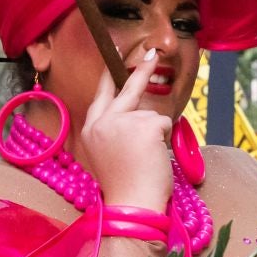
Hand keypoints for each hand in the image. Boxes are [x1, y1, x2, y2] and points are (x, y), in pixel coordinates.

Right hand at [74, 50, 174, 211]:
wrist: (131, 205)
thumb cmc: (124, 188)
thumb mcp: (106, 156)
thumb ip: (113, 133)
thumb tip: (134, 117)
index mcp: (90, 130)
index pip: (101, 96)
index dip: (109, 77)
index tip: (114, 57)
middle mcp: (102, 122)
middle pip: (126, 89)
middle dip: (140, 69)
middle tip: (151, 52)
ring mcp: (122, 121)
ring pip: (151, 116)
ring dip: (156, 135)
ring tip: (146, 160)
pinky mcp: (145, 125)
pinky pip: (165, 124)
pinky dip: (165, 140)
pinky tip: (154, 157)